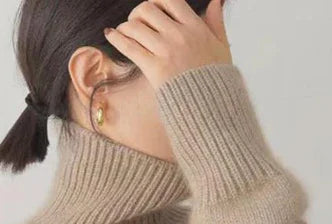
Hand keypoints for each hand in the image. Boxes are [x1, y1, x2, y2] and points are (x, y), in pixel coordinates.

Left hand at [104, 0, 231, 89]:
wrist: (209, 104)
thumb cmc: (215, 79)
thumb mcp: (221, 47)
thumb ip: (216, 22)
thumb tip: (214, 2)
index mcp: (195, 26)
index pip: (170, 0)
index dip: (156, 1)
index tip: (151, 10)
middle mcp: (178, 34)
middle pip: (147, 10)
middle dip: (137, 14)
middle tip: (134, 23)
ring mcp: (165, 50)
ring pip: (135, 27)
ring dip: (125, 27)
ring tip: (121, 32)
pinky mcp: (154, 67)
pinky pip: (129, 47)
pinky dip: (116, 38)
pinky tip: (110, 34)